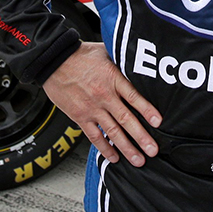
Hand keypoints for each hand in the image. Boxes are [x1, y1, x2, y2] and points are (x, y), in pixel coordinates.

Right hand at [42, 41, 161, 166]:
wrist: (53, 62)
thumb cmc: (80, 55)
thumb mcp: (106, 51)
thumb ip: (122, 60)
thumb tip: (139, 60)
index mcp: (113, 78)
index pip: (133, 97)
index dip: (147, 110)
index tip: (158, 122)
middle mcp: (104, 96)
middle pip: (126, 119)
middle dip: (141, 137)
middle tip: (153, 150)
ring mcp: (92, 108)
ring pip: (112, 132)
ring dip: (126, 148)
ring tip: (138, 160)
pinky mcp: (80, 117)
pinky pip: (94, 136)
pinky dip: (105, 148)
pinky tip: (114, 157)